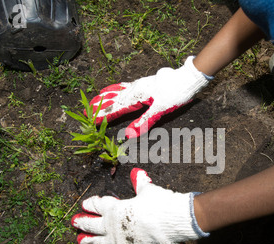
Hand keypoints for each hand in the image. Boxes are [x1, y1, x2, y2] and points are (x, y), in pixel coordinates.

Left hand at [71, 168, 208, 243]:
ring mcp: (116, 241)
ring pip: (97, 241)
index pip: (97, 205)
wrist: (168, 222)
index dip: (91, 204)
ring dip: (88, 241)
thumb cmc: (158, 203)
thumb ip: (140, 183)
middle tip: (74, 222)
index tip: (85, 204)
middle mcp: (110, 225)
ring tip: (80, 241)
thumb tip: (138, 172)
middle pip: (92, 224)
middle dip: (82, 222)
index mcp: (114, 208)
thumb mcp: (147, 190)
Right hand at [89, 56, 211, 138]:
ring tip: (96, 99)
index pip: (116, 108)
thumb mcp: (160, 110)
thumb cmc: (175, 94)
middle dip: (100, 106)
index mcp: (137, 96)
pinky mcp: (145, 82)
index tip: (91, 121)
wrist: (187, 78)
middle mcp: (135, 89)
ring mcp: (140, 84)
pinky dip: (117, 88)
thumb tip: (128, 135)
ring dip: (106, 96)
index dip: (103, 116)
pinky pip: (126, 85)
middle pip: (114, 99)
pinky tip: (116, 88)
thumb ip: (144, 122)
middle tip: (86, 111)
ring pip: (118, 91)